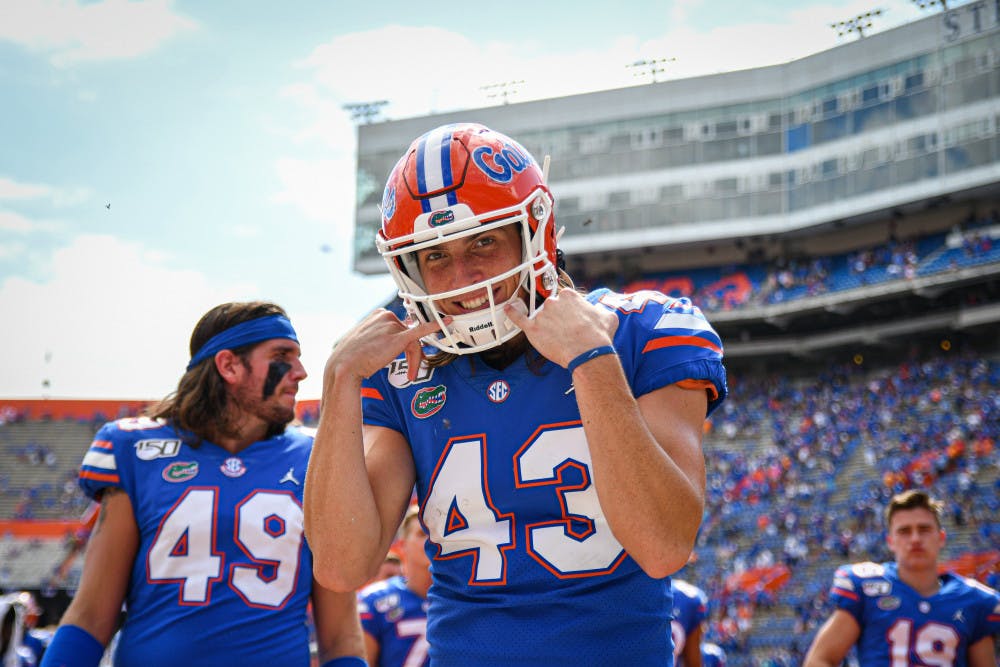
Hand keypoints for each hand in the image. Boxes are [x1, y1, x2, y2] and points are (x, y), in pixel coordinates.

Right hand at [326, 309, 447, 383]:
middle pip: (410, 335)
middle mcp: (386, 316)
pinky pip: (421, 330)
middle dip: (413, 354)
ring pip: (414, 342)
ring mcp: (392, 325)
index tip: (406, 358)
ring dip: (415, 360)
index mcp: (379, 314)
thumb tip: (388, 344)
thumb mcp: (365, 341)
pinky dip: (435, 326)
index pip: (401, 328)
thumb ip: (380, 337)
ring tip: (410, 375)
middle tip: (411, 371)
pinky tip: (446, 323)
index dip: (406, 346)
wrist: (343, 367)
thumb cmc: (351, 358)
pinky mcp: (398, 337)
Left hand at [504, 290, 616, 367]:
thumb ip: (599, 310)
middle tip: (566, 333)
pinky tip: (507, 309)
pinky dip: (512, 313)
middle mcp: (554, 302)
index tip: (572, 320)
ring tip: (557, 339)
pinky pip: (518, 318)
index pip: (564, 300)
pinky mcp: (533, 329)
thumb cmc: (599, 336)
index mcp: (569, 296)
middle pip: (551, 309)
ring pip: (540, 318)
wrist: (588, 354)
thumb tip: (599, 312)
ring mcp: (542, 315)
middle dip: (557, 320)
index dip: (568, 312)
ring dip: (546, 327)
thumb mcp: (608, 317)